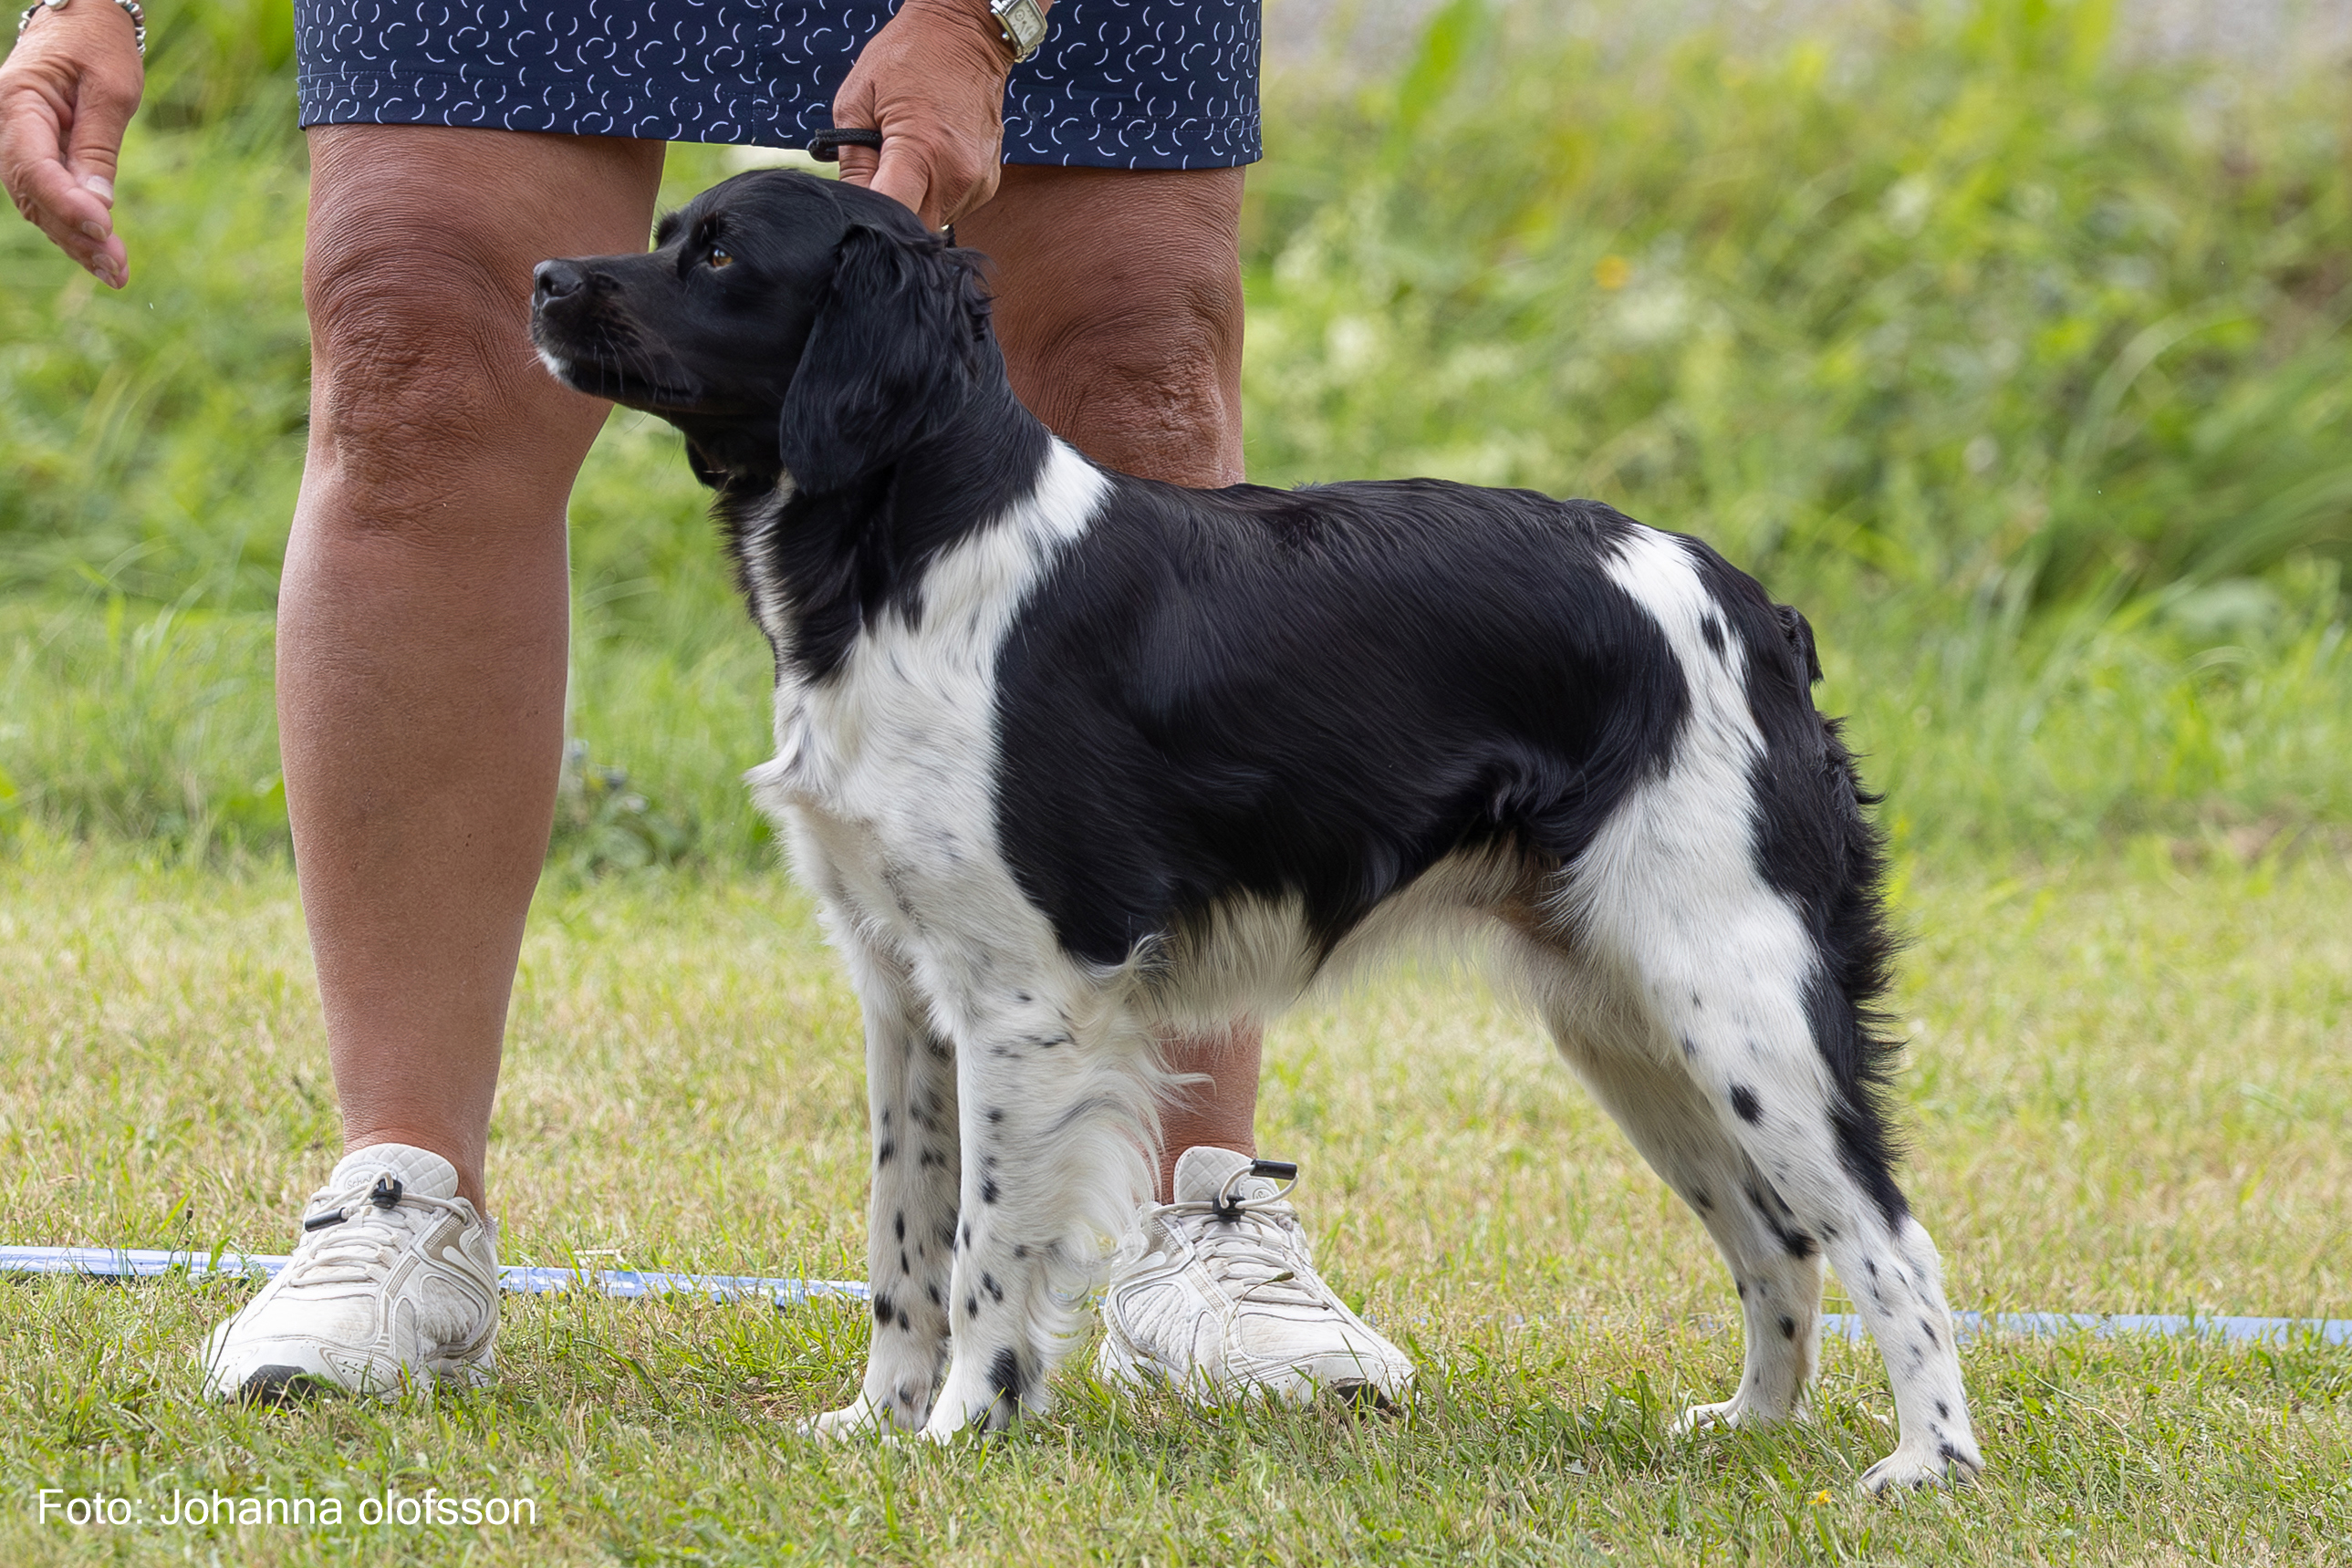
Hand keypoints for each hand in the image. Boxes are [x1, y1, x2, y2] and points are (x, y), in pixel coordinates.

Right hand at [0, 0, 143, 287]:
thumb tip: (98, 205)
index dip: (65, 202)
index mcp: (19, 102)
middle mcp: (10, 127)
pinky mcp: (40, 155)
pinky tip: (102, 256)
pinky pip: (50, 198)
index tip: (103, 228)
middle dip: (74, 234)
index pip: (33, 164)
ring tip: (116, 273)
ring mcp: (21, 143)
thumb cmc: (98, 43)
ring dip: (76, 241)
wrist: (82, 17)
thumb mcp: (111, 88)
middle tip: (117, 268)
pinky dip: (74, 228)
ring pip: (39, 204)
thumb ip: (99, 145)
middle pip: (33, 193)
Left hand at [830, 0, 1029, 231]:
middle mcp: (956, 175)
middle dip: (891, 212)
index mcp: (922, 151)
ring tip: (906, 160)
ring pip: (932, 221)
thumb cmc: (910, 56)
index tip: (860, 204)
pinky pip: (952, 207)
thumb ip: (851, 158)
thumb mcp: (858, 98)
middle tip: (878, 177)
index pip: (891, 215)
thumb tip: (853, 199)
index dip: (871, 217)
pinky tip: (929, 161)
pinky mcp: (988, 184)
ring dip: (913, 202)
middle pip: (913, 228)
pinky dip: (934, 194)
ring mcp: (977, 182)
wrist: (967, 36)